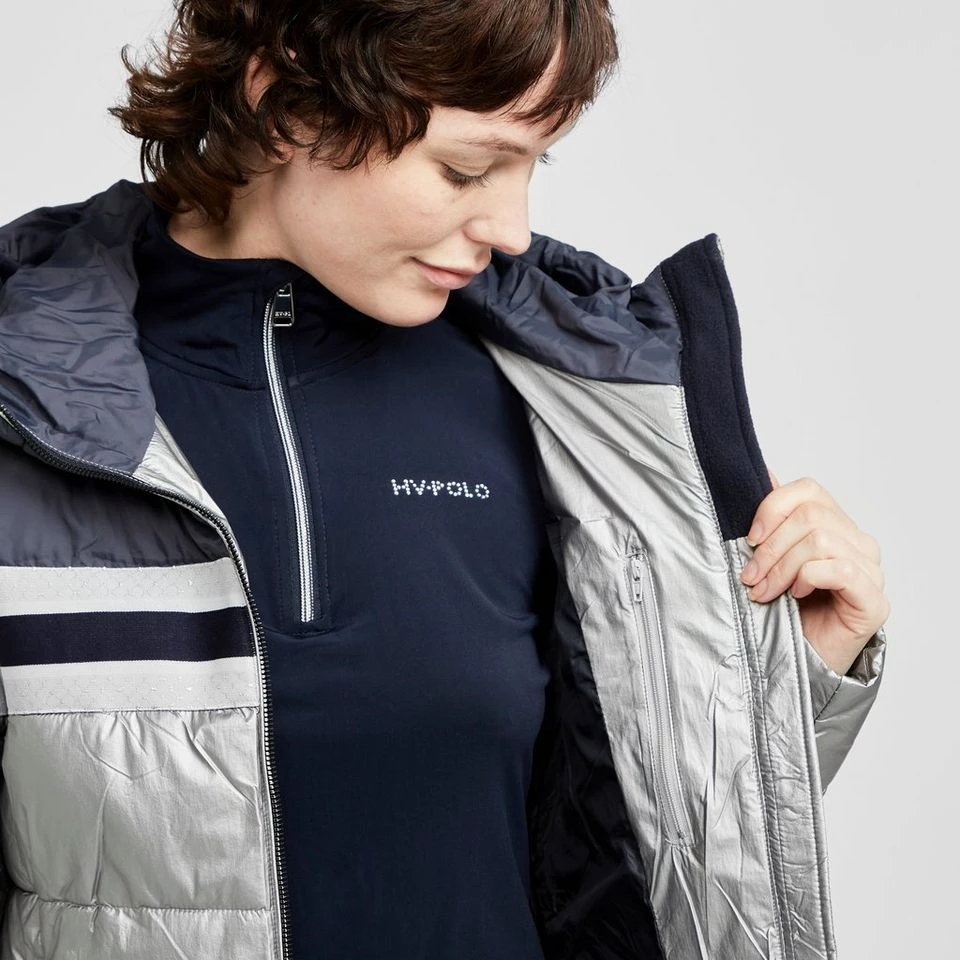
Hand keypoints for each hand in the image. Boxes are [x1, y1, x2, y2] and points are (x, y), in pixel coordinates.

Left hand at [739, 470, 889, 675]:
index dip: (773, 507)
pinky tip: (795, 595)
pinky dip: (808, 578)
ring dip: (781, 567)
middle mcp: (858, 543)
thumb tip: (764, 472)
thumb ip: (772, 520)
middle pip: (811, 516)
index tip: (749, 538)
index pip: (809, 490)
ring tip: (763, 591)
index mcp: (835, 526)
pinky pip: (841, 569)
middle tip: (749, 575)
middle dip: (770, 547)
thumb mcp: (770, 559)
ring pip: (821, 540)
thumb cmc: (785, 610)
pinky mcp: (873, 600)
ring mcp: (871, 571)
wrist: (798, 662)